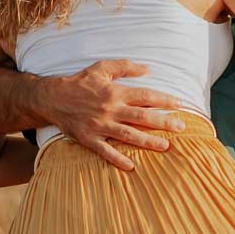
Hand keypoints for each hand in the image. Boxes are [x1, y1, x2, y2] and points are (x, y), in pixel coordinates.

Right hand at [48, 60, 189, 171]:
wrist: (52, 98)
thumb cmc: (79, 82)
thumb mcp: (101, 68)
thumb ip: (125, 67)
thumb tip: (148, 68)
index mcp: (115, 92)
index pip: (146, 97)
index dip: (165, 100)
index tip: (180, 105)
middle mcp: (110, 109)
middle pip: (142, 117)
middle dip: (164, 122)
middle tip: (182, 128)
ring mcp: (100, 126)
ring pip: (129, 135)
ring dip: (148, 141)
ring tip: (165, 146)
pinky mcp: (89, 138)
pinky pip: (105, 151)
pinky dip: (118, 159)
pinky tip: (131, 166)